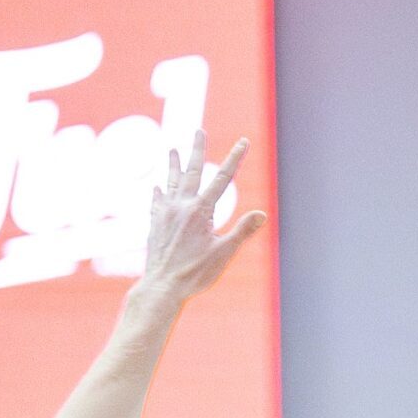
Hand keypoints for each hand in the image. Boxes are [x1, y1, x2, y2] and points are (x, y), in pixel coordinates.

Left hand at [141, 130, 266, 303]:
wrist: (162, 287)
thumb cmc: (195, 273)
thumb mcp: (224, 253)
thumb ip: (242, 231)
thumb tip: (262, 214)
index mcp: (200, 211)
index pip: (222, 179)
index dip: (235, 158)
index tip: (243, 141)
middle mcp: (181, 207)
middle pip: (191, 172)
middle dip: (197, 150)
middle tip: (198, 130)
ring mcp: (166, 214)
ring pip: (170, 183)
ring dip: (172, 165)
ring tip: (171, 149)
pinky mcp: (155, 225)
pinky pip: (157, 203)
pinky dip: (159, 193)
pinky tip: (157, 187)